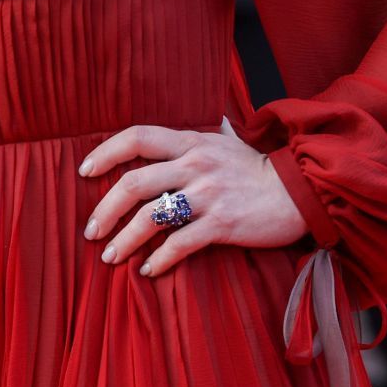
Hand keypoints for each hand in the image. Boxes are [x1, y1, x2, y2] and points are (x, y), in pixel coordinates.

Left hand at [78, 120, 308, 275]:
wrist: (302, 192)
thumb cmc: (260, 169)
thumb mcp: (230, 142)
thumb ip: (211, 132)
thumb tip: (209, 116)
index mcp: (191, 142)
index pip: (136, 137)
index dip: (105, 152)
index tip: (84, 172)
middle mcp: (195, 164)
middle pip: (134, 182)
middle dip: (105, 209)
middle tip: (92, 231)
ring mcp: (208, 195)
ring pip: (151, 216)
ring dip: (125, 240)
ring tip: (110, 257)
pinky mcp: (223, 224)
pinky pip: (180, 243)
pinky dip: (159, 259)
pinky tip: (147, 270)